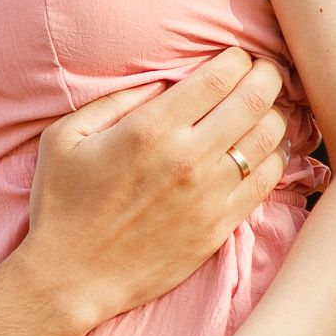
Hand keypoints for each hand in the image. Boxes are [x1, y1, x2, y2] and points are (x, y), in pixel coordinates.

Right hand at [23, 47, 287, 328]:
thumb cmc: (60, 204)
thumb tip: (160, 83)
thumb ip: (114, 101)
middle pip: (256, 98)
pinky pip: (268, 181)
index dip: (238, 57)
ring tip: (266, 110)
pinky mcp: (220, 227)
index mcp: (150, 129)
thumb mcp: (65, 137)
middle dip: (267, 75)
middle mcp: (187, 157)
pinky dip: (275, 157)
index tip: (236, 57)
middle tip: (264, 73)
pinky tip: (264, 151)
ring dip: (275, 114)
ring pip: (270, 137)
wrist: (69, 278)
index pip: (221, 75)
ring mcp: (209, 195)